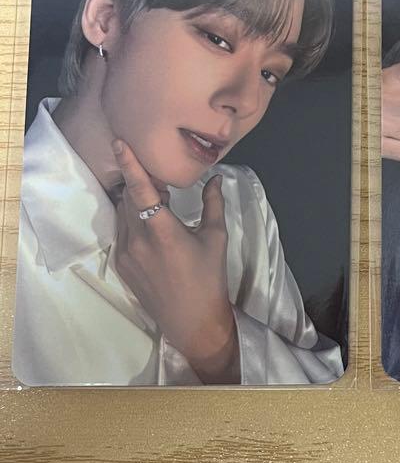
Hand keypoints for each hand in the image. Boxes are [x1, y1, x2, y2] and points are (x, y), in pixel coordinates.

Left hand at [112, 139, 239, 382]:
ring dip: (136, 203)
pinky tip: (153, 229)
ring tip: (158, 206)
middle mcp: (138, 239)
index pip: (140, 189)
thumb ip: (214, 205)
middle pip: (129, 197)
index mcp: (164, 231)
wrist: (192, 320)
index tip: (119, 142)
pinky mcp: (121, 264)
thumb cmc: (210, 278)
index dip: (130, 164)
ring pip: (123, 214)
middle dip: (141, 185)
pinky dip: (134, 221)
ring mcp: (125, 252)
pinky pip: (122, 232)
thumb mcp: (216, 239)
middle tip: (163, 186)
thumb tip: (217, 178)